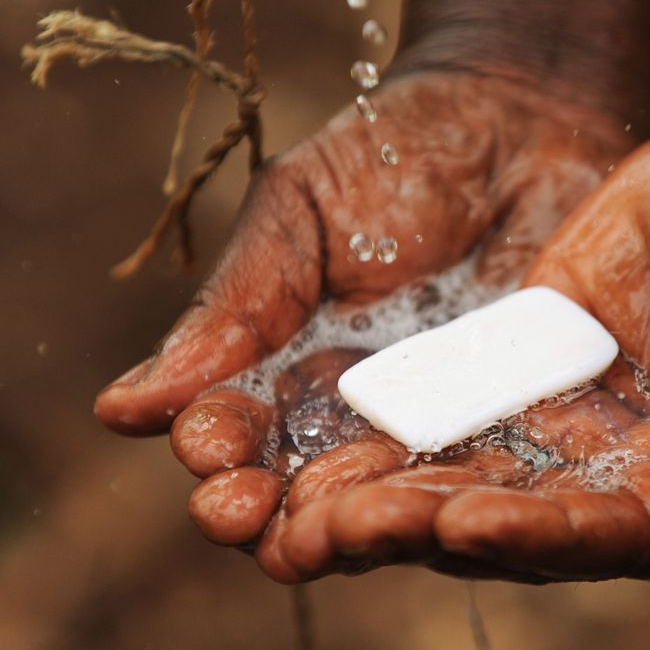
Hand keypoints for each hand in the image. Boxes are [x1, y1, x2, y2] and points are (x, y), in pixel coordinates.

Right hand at [93, 71, 631, 527]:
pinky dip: (462, 502)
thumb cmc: (397, 151)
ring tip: (318, 537)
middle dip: (263, 513)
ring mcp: (440, 428)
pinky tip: (436, 511)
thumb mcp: (299, 210)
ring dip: (348, 528)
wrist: (528, 113)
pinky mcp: (524, 426)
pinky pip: (492, 477)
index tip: (204, 446)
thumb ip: (232, 308)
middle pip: (299, 494)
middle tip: (242, 515)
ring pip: (388, 506)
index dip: (215, 447)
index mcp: (286, 372)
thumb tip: (121, 411)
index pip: (236, 434)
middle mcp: (357, 421)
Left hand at [181, 103, 649, 603]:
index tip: (459, 523)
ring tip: (290, 509)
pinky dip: (389, 425)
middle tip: (330, 531)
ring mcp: (571, 428)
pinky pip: (451, 406)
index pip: (606, 534)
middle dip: (422, 529)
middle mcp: (626, 481)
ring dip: (383, 494)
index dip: (534, 533)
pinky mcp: (528, 371)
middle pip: (515, 521)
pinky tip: (310, 438)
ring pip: (465, 473)